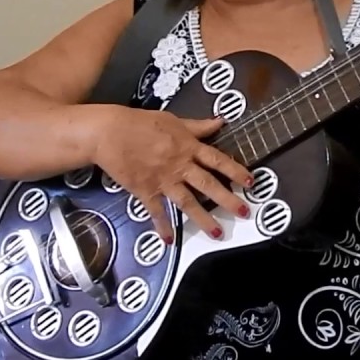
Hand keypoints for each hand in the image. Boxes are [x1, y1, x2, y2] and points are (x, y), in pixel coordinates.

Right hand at [90, 107, 252, 242]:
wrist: (109, 133)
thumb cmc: (140, 123)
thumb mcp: (173, 120)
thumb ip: (198, 126)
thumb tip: (219, 121)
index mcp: (188, 147)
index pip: (218, 160)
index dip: (235, 171)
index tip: (251, 182)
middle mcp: (179, 166)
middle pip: (208, 185)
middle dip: (227, 200)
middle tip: (244, 212)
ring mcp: (163, 180)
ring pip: (187, 202)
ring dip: (203, 219)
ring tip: (216, 233)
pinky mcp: (145, 190)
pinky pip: (156, 211)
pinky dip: (163, 226)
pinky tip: (170, 239)